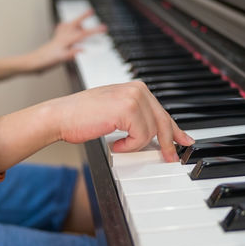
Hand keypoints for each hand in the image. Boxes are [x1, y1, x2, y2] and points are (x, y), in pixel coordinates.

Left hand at [25, 10, 106, 71]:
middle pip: (75, 23)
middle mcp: (62, 37)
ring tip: (83, 23)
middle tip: (91, 11)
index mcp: (66, 41)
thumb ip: (72, 54)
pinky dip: (66, 27)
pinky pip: (62, 30)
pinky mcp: (55, 41)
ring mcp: (58, 38)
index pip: (83, 34)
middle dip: (84, 17)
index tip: (104, 28)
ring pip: (69, 25)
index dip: (95, 31)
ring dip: (76, 22)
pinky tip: (68, 30)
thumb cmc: (46, 61)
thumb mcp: (61, 59)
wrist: (34, 62)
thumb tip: (83, 50)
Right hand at [51, 81, 194, 161]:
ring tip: (119, 144)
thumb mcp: (115, 112)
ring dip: (136, 144)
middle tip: (170, 158)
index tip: (183, 140)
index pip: (162, 111)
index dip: (174, 129)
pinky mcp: (128, 109)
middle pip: (163, 121)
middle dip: (168, 143)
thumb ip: (136, 117)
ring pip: (152, 131)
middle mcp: (138, 89)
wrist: (61, 116)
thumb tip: (154, 132)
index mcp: (136, 88)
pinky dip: (129, 146)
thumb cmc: (82, 116)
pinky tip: (115, 144)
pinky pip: (141, 136)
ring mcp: (134, 97)